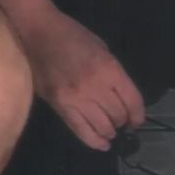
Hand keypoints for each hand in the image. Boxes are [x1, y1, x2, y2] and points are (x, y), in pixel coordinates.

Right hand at [20, 8, 143, 152]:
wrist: (36, 31)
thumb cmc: (70, 34)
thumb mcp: (101, 48)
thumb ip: (113, 74)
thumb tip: (122, 99)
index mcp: (108, 68)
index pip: (132, 101)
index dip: (138, 115)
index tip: (137, 120)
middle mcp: (95, 86)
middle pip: (118, 115)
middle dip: (123, 121)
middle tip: (120, 121)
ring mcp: (76, 98)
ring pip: (103, 127)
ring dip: (110, 131)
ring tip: (110, 130)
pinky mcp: (59, 106)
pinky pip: (81, 131)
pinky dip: (95, 141)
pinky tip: (102, 144)